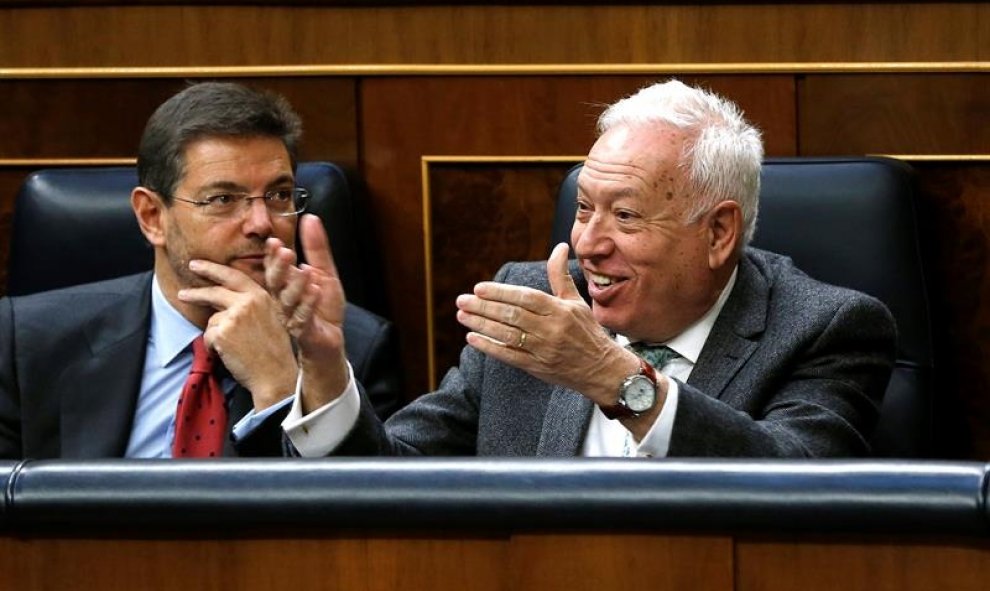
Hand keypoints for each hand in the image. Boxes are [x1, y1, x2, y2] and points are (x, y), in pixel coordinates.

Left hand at [177, 261, 297, 409]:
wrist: (275, 374)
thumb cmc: (274, 350)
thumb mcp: (272, 317)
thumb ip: (253, 303)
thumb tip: (227, 295)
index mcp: (261, 295)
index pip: (232, 275)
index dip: (212, 269)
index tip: (197, 265)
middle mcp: (248, 302)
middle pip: (214, 292)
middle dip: (195, 293)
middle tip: (182, 294)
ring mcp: (234, 316)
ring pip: (212, 320)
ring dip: (216, 333)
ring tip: (233, 347)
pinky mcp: (222, 333)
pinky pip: (208, 336)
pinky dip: (213, 346)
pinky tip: (229, 353)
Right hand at [264, 214, 348, 413]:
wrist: (329, 340)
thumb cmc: (322, 307)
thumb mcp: (324, 272)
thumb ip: (317, 248)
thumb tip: (311, 218)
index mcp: (284, 285)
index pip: (274, 266)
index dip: (273, 255)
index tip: (274, 241)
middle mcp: (282, 300)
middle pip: (276, 282)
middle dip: (279, 266)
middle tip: (284, 251)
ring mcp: (290, 316)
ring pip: (288, 300)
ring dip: (295, 284)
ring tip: (304, 269)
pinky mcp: (302, 331)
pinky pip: (303, 318)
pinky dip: (309, 304)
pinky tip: (316, 290)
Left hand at [455, 243, 649, 407]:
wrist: (603, 369)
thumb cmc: (587, 331)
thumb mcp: (576, 301)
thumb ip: (560, 276)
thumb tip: (560, 247)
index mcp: (561, 310)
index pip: (526, 298)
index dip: (501, 293)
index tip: (479, 288)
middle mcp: (552, 329)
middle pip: (513, 316)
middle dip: (485, 308)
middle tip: (462, 300)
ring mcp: (544, 350)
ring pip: (508, 335)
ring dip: (482, 326)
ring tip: (462, 316)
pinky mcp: (537, 367)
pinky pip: (510, 356)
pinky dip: (490, 347)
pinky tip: (473, 338)